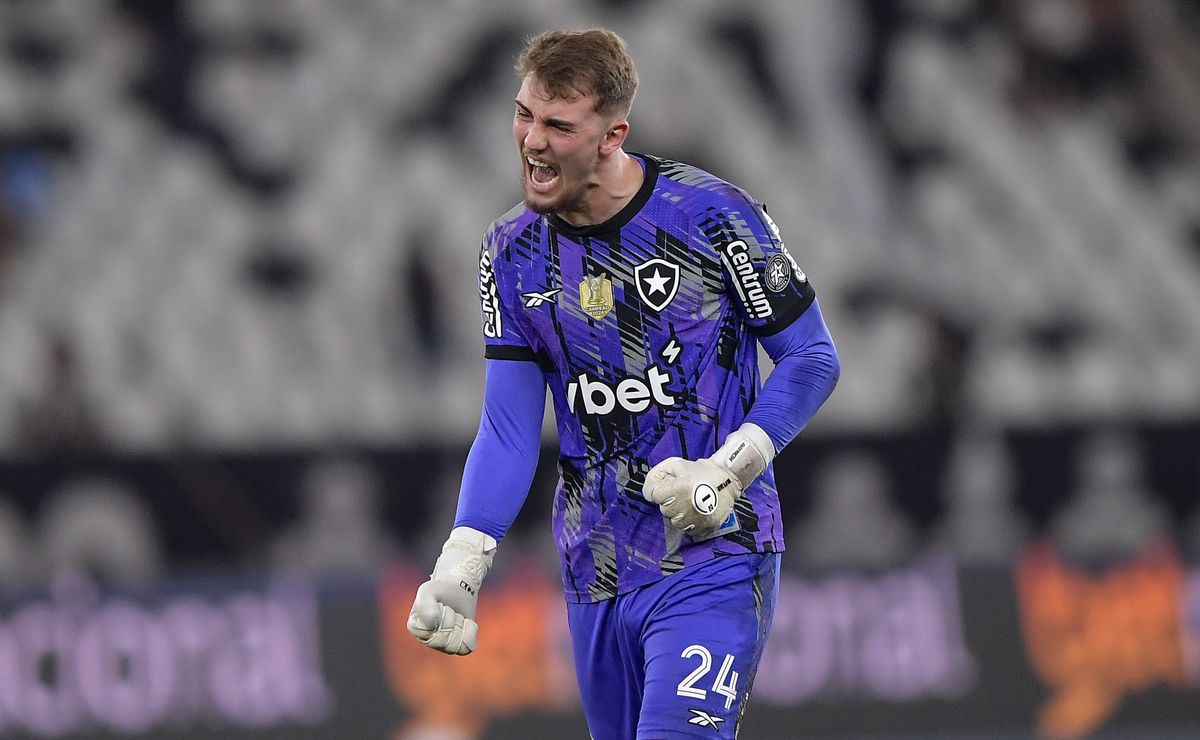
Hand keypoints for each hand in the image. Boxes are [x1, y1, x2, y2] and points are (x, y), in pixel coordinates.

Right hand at [407, 526, 496, 654]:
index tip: (439, 604)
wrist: (460, 587)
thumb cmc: (442, 588)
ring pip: (455, 647)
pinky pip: (467, 647)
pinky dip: (470, 631)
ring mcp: (443, 645)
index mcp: (414, 626)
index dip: (440, 616)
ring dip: (460, 625)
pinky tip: (466, 622)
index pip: (430, 631)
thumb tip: (432, 626)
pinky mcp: (459, 646)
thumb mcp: (429, 590)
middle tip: (449, 608)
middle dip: (451, 620)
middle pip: (443, 641)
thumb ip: (425, 605)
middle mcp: (427, 639)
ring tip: (456, 614)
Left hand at [642, 456, 742, 535]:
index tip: (670, 487)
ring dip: (680, 514)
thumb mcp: (676, 464)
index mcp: (679, 487)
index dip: (661, 490)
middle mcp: (687, 504)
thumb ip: (657, 475)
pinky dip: (691, 522)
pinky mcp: (706, 526)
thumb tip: (649, 493)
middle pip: (664, 510)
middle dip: (670, 502)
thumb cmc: (700, 471)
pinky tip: (697, 511)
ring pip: (676, 522)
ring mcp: (697, 517)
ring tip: (691, 502)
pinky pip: (689, 530)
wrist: (728, 478)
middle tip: (682, 493)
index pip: (654, 495)